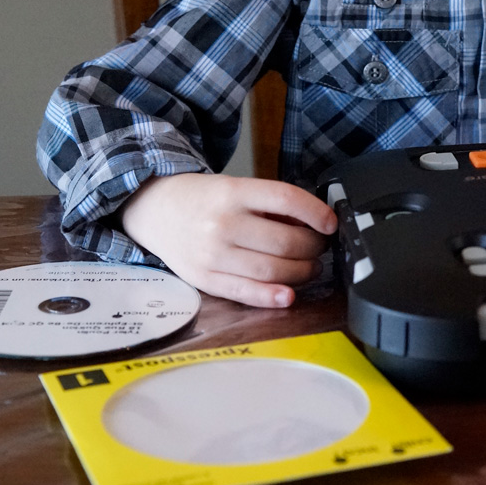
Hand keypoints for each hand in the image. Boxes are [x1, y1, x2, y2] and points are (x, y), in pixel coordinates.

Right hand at [121, 173, 336, 307]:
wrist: (154, 210)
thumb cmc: (203, 199)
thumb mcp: (235, 187)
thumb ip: (269, 205)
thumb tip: (312, 224)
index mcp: (233, 192)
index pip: (286, 199)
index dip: (316, 212)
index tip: (330, 223)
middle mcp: (222, 223)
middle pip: (285, 241)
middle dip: (313, 246)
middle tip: (319, 246)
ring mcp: (212, 254)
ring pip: (272, 269)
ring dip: (301, 272)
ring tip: (309, 267)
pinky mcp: (204, 279)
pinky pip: (245, 292)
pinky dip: (272, 297)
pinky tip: (288, 295)